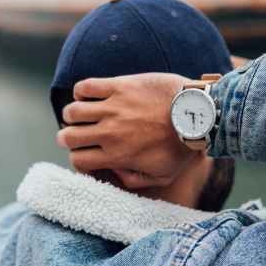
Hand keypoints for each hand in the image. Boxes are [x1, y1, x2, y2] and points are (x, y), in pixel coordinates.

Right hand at [57, 73, 195, 188]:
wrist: (198, 114)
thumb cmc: (183, 147)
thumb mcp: (162, 176)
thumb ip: (135, 180)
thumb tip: (115, 174)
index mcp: (117, 156)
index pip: (78, 160)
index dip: (78, 158)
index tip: (86, 153)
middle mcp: (110, 133)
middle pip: (68, 136)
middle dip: (67, 137)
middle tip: (76, 133)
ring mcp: (113, 108)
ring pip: (72, 111)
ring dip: (72, 114)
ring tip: (81, 113)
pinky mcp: (120, 86)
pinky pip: (86, 86)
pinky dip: (81, 91)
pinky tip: (90, 95)